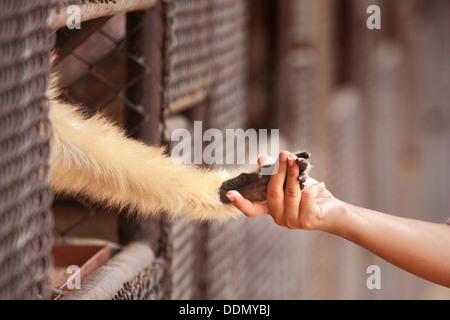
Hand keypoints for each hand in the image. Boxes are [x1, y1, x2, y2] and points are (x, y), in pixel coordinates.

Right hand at [226, 151, 347, 231]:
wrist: (335, 212)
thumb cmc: (313, 196)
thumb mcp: (293, 181)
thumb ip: (277, 172)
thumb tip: (261, 158)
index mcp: (271, 209)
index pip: (252, 209)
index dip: (240, 202)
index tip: (229, 193)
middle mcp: (279, 217)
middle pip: (273, 192)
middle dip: (279, 171)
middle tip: (284, 155)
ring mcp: (292, 221)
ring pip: (290, 193)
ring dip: (294, 174)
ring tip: (299, 162)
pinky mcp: (308, 220)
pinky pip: (307, 198)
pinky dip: (314, 187)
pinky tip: (321, 184)